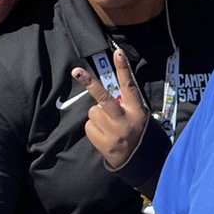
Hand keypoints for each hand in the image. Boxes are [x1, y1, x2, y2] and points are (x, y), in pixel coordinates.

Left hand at [72, 50, 149, 168]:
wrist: (136, 160)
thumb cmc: (136, 131)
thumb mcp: (138, 115)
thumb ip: (124, 103)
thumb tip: (103, 93)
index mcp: (136, 111)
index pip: (129, 87)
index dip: (123, 69)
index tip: (118, 53)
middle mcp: (124, 121)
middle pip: (104, 98)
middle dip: (89, 83)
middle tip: (76, 72)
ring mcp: (112, 133)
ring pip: (93, 111)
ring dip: (97, 115)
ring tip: (108, 124)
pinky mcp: (101, 142)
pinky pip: (88, 125)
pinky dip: (94, 127)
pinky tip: (104, 133)